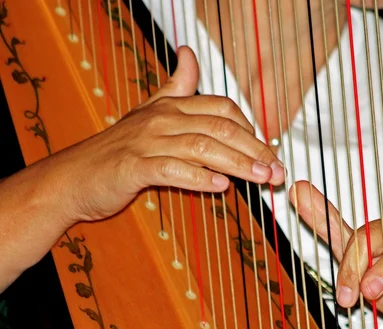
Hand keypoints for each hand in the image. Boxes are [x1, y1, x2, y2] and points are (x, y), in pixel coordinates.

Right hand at [47, 46, 283, 222]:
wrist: (74, 176)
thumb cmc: (118, 149)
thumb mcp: (149, 112)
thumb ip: (176, 86)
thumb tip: (190, 54)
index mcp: (171, 106)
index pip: (223, 109)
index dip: (252, 130)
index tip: (269, 152)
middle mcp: (162, 119)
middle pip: (220, 129)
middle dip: (255, 150)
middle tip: (277, 171)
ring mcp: (147, 142)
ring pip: (202, 148)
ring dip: (237, 165)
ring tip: (261, 179)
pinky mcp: (133, 167)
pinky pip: (171, 170)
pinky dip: (198, 178)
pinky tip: (220, 187)